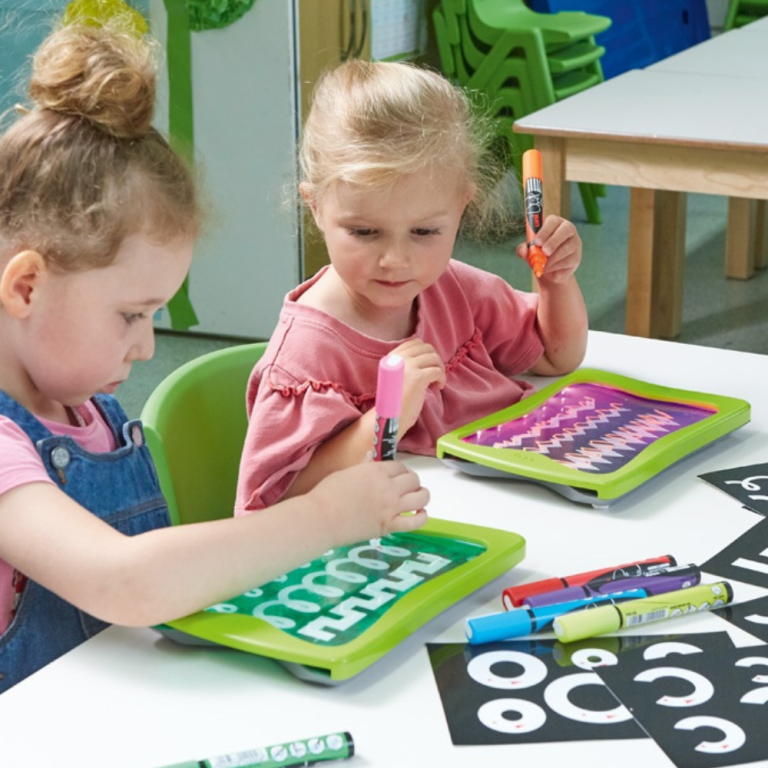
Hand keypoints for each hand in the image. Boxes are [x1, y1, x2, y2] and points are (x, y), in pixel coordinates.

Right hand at [310, 460, 428, 541]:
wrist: (321, 518)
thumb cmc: (327, 494)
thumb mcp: (345, 472)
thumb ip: (363, 468)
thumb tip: (370, 460)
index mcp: (376, 470)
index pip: (400, 466)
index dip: (401, 471)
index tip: (398, 476)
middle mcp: (388, 486)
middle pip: (413, 479)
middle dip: (412, 481)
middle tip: (406, 488)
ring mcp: (391, 507)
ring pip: (421, 497)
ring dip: (422, 495)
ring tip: (417, 498)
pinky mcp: (389, 525)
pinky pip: (416, 521)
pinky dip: (422, 517)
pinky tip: (420, 514)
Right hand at [390, 338, 445, 434]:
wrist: (389, 418)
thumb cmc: (394, 402)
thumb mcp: (395, 377)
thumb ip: (405, 366)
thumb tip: (427, 359)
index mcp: (392, 357)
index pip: (414, 342)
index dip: (426, 351)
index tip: (428, 364)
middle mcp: (399, 358)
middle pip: (427, 348)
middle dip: (435, 359)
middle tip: (436, 372)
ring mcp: (408, 366)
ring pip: (434, 357)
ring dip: (440, 368)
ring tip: (438, 381)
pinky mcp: (418, 377)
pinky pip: (437, 371)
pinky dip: (442, 378)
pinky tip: (439, 386)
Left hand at [517, 216, 581, 282]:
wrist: (549, 271)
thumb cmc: (538, 254)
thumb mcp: (529, 251)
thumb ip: (523, 249)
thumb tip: (522, 250)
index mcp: (555, 223)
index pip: (553, 222)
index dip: (545, 231)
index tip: (537, 242)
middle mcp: (568, 230)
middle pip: (565, 231)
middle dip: (553, 242)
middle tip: (544, 252)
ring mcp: (575, 244)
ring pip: (566, 249)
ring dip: (552, 259)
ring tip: (542, 265)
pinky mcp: (576, 258)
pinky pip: (567, 262)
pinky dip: (555, 268)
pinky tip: (549, 269)